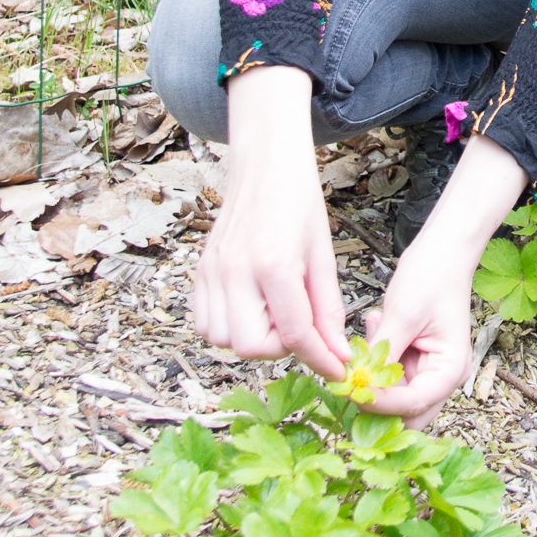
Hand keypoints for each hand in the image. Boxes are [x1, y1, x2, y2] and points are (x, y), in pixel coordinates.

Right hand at [192, 66, 348, 380]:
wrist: (265, 167)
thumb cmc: (299, 204)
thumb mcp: (323, 256)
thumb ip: (328, 309)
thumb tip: (337, 352)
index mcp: (273, 265)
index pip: (294, 333)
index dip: (319, 358)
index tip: (336, 369)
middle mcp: (234, 271)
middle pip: (252, 347)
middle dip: (281, 347)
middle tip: (299, 325)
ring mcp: (212, 271)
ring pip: (223, 341)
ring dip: (253, 338)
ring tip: (274, 312)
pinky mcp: (199, 271)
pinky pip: (205, 323)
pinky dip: (228, 327)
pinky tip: (251, 307)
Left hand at [363, 133, 527, 427]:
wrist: (443, 251)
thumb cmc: (432, 277)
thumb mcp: (403, 316)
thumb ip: (382, 354)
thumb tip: (358, 384)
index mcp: (450, 370)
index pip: (412, 404)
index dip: (378, 402)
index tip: (350, 388)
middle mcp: (442, 377)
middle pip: (406, 414)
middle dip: (375, 401)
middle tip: (349, 377)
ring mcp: (428, 371)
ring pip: (393, 397)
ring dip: (374, 377)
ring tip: (371, 335)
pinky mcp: (414, 360)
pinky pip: (389, 375)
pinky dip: (375, 361)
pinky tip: (375, 327)